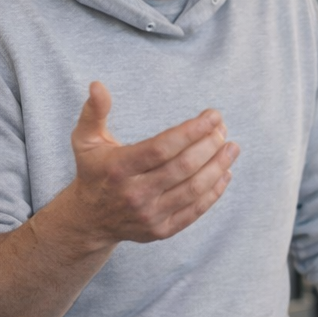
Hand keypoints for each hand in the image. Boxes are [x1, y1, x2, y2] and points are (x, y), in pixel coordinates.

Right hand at [66, 81, 239, 245]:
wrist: (89, 221)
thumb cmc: (94, 171)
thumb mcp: (85, 140)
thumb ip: (93, 112)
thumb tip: (97, 84)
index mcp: (118, 168)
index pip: (161, 148)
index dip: (191, 131)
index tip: (213, 116)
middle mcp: (134, 194)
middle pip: (182, 167)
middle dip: (209, 145)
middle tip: (223, 129)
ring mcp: (149, 215)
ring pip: (193, 189)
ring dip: (218, 166)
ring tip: (232, 148)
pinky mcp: (161, 231)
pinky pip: (194, 211)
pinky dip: (214, 192)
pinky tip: (225, 173)